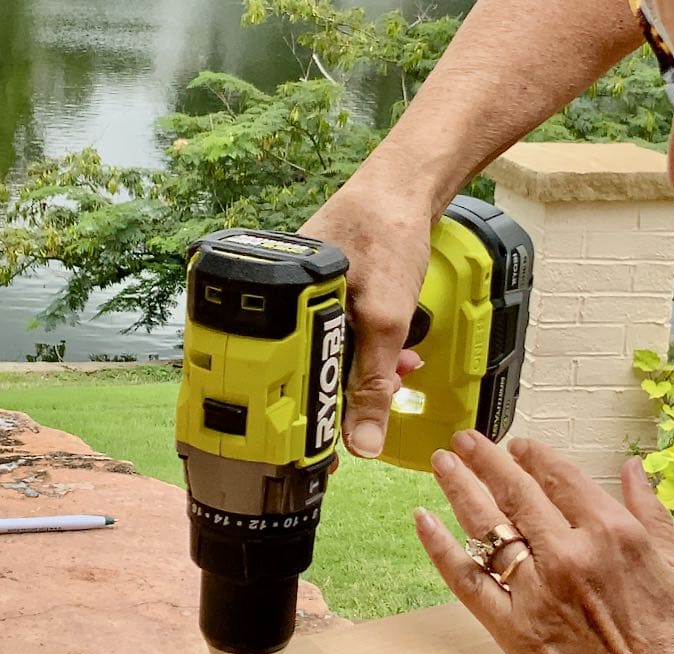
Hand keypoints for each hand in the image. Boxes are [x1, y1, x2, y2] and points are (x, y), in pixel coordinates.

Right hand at [300, 171, 431, 458]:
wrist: (404, 185)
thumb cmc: (385, 234)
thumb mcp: (387, 320)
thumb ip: (374, 384)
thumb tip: (362, 444)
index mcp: (273, 307)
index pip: (269, 382)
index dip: (292, 419)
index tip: (312, 449)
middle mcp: (277, 304)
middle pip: (296, 374)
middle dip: (339, 396)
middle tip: (373, 405)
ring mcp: (299, 297)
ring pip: (319, 356)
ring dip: (359, 372)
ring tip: (398, 370)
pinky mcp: (321, 292)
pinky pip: (333, 334)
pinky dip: (362, 348)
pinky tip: (392, 348)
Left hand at [412, 432, 673, 653]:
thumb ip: (652, 513)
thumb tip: (631, 469)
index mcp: (613, 535)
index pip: (561, 478)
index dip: (534, 456)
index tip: (518, 445)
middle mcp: (569, 555)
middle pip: (516, 493)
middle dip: (486, 460)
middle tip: (465, 440)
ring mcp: (535, 591)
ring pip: (487, 526)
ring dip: (460, 487)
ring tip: (442, 462)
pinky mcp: (512, 628)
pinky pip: (466, 579)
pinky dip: (441, 547)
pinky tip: (423, 520)